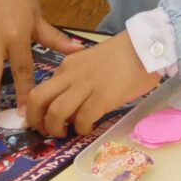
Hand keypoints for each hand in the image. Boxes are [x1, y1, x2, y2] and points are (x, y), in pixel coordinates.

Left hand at [26, 31, 159, 136]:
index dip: (39, 108)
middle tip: (44, 130)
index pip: (42, 88)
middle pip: (38, 98)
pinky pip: (83, 119)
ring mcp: (86, 85)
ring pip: (56, 111)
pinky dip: (82, 129)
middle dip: (35, 119)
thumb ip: (78, 77)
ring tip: (64, 134)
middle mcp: (71, 74)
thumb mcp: (91, 61)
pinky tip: (88, 129)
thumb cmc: (124, 54)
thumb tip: (73, 104)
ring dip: (55, 128)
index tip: (44, 119)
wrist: (145, 47)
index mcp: (68, 65)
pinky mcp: (102, 97)